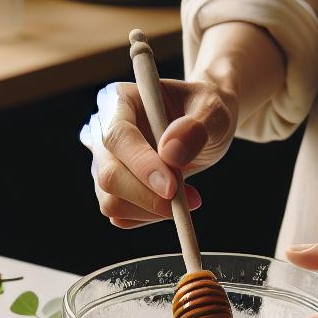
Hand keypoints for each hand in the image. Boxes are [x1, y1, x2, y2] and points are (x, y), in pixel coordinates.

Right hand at [80, 78, 236, 227]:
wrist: (204, 126)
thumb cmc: (205, 112)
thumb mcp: (214, 110)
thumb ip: (197, 126)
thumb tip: (170, 153)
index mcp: (120, 101)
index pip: (118, 137)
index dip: (142, 165)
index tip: (172, 187)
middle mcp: (103, 131)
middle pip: (108, 175)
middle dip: (148, 196)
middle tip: (190, 201)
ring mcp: (103, 162)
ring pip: (111, 202)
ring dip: (153, 210)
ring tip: (190, 197)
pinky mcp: (112, 189)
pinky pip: (121, 216)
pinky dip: (150, 217)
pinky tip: (174, 202)